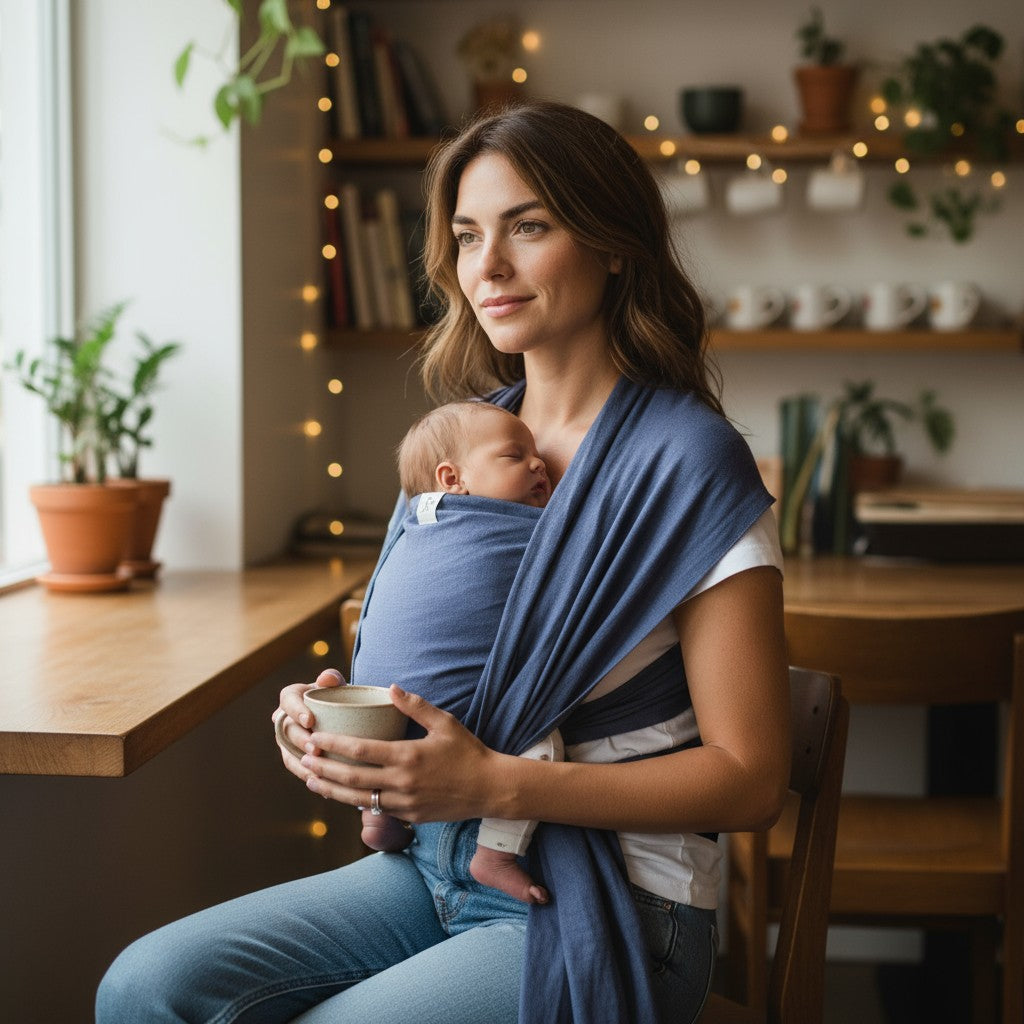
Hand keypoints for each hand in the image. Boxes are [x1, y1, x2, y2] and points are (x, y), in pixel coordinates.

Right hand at [273, 668, 344, 782]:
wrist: (342, 715)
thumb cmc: (338, 696)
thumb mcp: (337, 685)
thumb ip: (332, 678)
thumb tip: (326, 679)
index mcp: (291, 697)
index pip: (288, 700)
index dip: (296, 711)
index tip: (310, 720)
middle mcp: (285, 719)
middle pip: (287, 730)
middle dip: (300, 741)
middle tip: (316, 749)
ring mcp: (287, 740)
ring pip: (288, 753)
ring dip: (302, 763)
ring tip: (318, 771)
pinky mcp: (294, 756)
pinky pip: (296, 767)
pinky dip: (307, 775)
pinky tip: (321, 783)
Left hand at [300, 685, 504, 822]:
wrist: (490, 789)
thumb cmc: (468, 751)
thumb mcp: (445, 723)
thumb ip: (415, 706)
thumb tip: (391, 687)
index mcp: (408, 756)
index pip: (360, 750)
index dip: (334, 745)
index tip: (315, 739)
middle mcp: (402, 783)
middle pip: (352, 778)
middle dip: (324, 768)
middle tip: (303, 760)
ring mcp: (404, 804)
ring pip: (358, 800)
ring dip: (332, 790)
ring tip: (312, 781)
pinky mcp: (409, 817)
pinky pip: (376, 809)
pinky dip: (356, 803)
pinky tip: (342, 795)